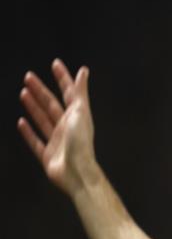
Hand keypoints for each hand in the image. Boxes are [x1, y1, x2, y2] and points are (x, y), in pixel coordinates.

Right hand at [18, 59, 96, 195]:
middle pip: (52, 105)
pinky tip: (21, 122)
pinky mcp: (48, 155)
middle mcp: (68, 128)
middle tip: (29, 76)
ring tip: (23, 93)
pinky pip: (35, 141)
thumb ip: (80, 93)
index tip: (55, 64)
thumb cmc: (81, 144)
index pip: (69, 93)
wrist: (77, 173)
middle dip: (41, 90)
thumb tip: (83, 71)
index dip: (63, 78)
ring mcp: (57, 141)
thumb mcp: (81, 113)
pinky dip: (28, 132)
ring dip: (34, 106)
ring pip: (43, 120)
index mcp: (77, 117)